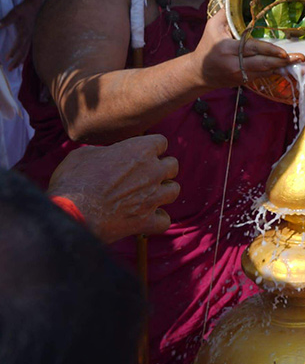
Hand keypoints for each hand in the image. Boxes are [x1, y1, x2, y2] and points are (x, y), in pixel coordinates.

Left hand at [0, 0, 38, 70]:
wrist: (36, 5)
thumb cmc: (24, 8)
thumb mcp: (15, 12)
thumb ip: (7, 20)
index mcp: (25, 32)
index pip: (19, 45)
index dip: (13, 52)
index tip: (6, 59)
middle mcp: (29, 36)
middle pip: (23, 52)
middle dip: (16, 61)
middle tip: (10, 69)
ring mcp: (32, 37)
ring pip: (27, 51)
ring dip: (20, 60)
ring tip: (15, 67)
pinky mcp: (32, 36)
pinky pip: (29, 48)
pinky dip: (25, 55)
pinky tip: (22, 59)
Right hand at [48, 134, 180, 242]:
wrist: (70, 213)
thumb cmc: (73, 181)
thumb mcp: (84, 155)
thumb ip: (104, 152)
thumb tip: (107, 155)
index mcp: (140, 150)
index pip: (161, 142)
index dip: (151, 148)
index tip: (141, 154)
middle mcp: (153, 171)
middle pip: (173, 166)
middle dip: (162, 169)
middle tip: (145, 175)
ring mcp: (153, 197)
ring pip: (174, 190)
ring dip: (164, 192)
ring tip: (149, 195)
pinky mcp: (146, 221)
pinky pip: (164, 220)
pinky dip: (157, 220)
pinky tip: (146, 218)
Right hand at [189, 11, 301, 89]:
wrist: (199, 73)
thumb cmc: (207, 46)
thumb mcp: (212, 27)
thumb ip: (225, 13)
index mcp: (227, 48)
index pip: (252, 49)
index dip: (269, 51)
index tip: (284, 52)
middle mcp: (234, 64)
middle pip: (262, 63)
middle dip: (282, 61)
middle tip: (299, 57)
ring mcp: (240, 74)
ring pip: (265, 72)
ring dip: (283, 67)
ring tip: (299, 62)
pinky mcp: (244, 81)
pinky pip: (263, 76)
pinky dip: (276, 71)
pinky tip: (289, 68)